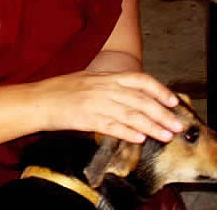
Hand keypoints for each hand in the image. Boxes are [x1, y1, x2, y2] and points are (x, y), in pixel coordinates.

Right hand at [33, 71, 183, 142]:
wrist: (38, 100)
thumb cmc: (61, 90)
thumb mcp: (88, 80)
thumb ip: (109, 85)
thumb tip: (131, 96)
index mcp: (106, 77)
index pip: (141, 80)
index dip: (160, 90)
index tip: (173, 102)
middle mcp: (104, 88)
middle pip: (141, 100)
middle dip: (163, 114)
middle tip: (178, 126)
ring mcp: (96, 103)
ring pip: (131, 115)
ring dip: (152, 127)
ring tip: (166, 136)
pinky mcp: (87, 119)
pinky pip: (112, 126)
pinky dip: (128, 132)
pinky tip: (140, 139)